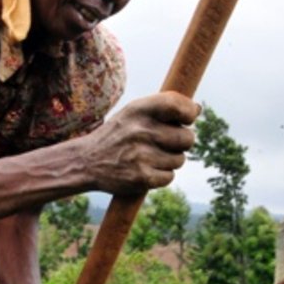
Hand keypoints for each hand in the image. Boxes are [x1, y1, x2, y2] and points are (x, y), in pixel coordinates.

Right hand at [81, 91, 198, 195]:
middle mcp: (140, 130)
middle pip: (187, 138)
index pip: (177, 105)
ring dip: (170, 160)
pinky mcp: (141, 177)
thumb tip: (198, 108)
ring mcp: (141, 155)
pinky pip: (169, 176)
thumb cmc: (117, 134)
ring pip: (180, 159)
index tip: (188, 118)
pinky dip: (162, 176)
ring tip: (150, 157)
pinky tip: (146, 170)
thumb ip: (163, 107)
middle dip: (182, 142)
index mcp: (138, 110)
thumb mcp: (132, 113)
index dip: (189, 112)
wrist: (86, 161)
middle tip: (167, 143)